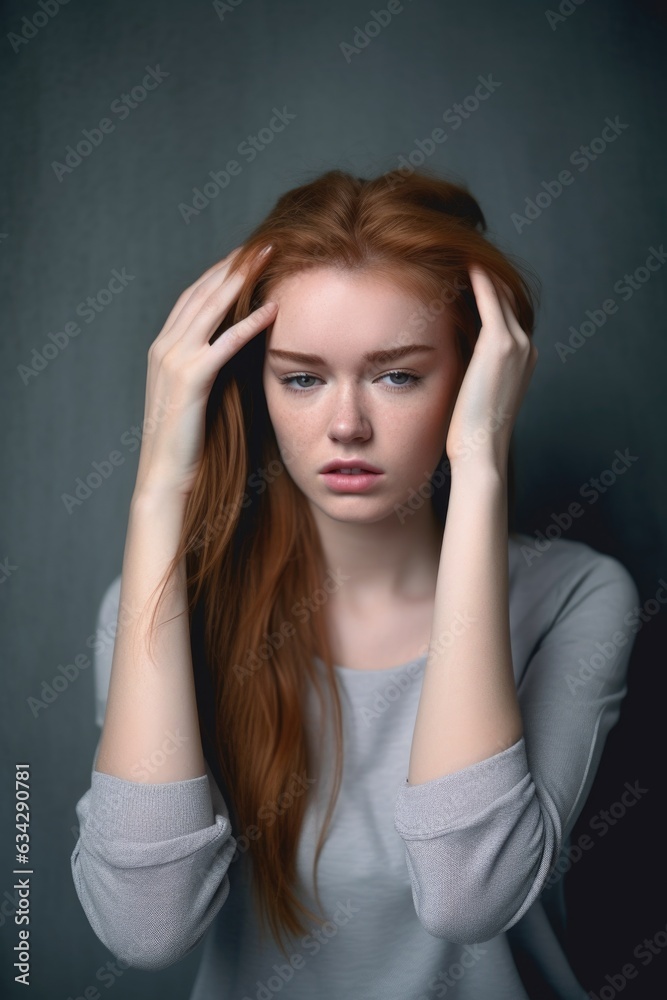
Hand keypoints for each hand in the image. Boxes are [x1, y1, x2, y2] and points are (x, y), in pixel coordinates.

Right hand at [133, 245, 277, 500]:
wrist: (166, 475)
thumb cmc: (190, 442)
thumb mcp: (200, 394)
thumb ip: (212, 366)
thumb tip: (241, 348)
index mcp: (164, 347)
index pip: (194, 297)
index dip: (221, 272)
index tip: (249, 254)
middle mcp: (164, 347)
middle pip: (203, 293)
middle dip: (233, 265)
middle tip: (263, 243)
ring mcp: (174, 361)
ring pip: (211, 309)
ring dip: (242, 280)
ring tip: (269, 259)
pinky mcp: (190, 380)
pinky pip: (224, 344)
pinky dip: (249, 324)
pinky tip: (272, 310)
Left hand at [445, 265, 537, 473]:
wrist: (479, 450)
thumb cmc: (467, 430)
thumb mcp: (470, 390)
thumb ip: (466, 365)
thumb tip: (443, 350)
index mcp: (520, 357)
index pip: (502, 311)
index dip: (482, 289)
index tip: (458, 271)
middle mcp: (524, 345)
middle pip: (503, 295)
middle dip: (481, 274)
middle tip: (454, 251)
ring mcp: (516, 343)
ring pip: (498, 292)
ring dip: (479, 270)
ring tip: (455, 250)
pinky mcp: (501, 343)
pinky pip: (490, 297)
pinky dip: (478, 277)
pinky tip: (462, 261)